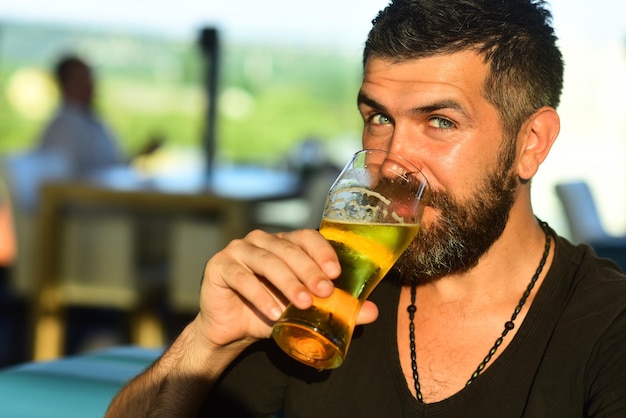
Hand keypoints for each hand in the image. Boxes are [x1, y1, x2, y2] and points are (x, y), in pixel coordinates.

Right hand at [192, 228, 378, 349]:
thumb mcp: (304, 312)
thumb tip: (372, 312)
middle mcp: (262, 241)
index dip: (322, 251)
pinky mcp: (219, 265)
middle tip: (324, 291)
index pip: (306, 237)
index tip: (336, 273)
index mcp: (284, 244)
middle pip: (289, 248)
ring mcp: (239, 250)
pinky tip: (274, 312)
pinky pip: (242, 277)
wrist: (231, 331)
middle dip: (309, 270)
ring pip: (267, 261)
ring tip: (302, 304)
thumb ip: (336, 309)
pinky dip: (260, 295)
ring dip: (287, 282)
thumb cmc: (270, 313)